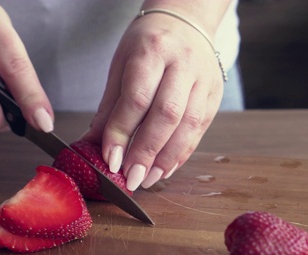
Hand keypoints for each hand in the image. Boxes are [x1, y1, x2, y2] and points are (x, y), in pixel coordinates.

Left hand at [81, 11, 224, 190]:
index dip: (122, 132)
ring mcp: (204, 80)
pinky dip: (182, 153)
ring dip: (167, 157)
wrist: (188, 23)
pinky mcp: (215, 95)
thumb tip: (92, 145)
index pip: (137, 97)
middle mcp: (183, 63)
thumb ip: (110, 107)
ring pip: (189, 125)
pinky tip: (166, 168)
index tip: (110, 160)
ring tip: (148, 178)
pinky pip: (200, 130)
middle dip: (146, 150)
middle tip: (131, 177)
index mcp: (153, 50)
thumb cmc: (149, 43)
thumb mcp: (121, 65)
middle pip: (167, 113)